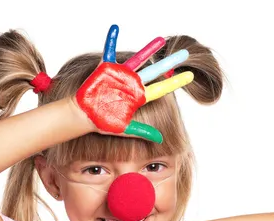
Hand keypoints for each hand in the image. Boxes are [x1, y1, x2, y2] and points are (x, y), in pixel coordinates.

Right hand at [75, 24, 193, 142]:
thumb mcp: (125, 129)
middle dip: (170, 63)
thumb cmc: (102, 122)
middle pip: (155, 71)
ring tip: (161, 40)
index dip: (175, 83)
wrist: (84, 115)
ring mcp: (121, 75)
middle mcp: (133, 83)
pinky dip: (111, 39)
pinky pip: (109, 50)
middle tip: (184, 54)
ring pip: (139, 59)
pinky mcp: (107, 68)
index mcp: (138, 97)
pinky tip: (115, 28)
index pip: (161, 88)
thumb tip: (161, 139)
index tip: (189, 76)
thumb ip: (142, 132)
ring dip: (149, 49)